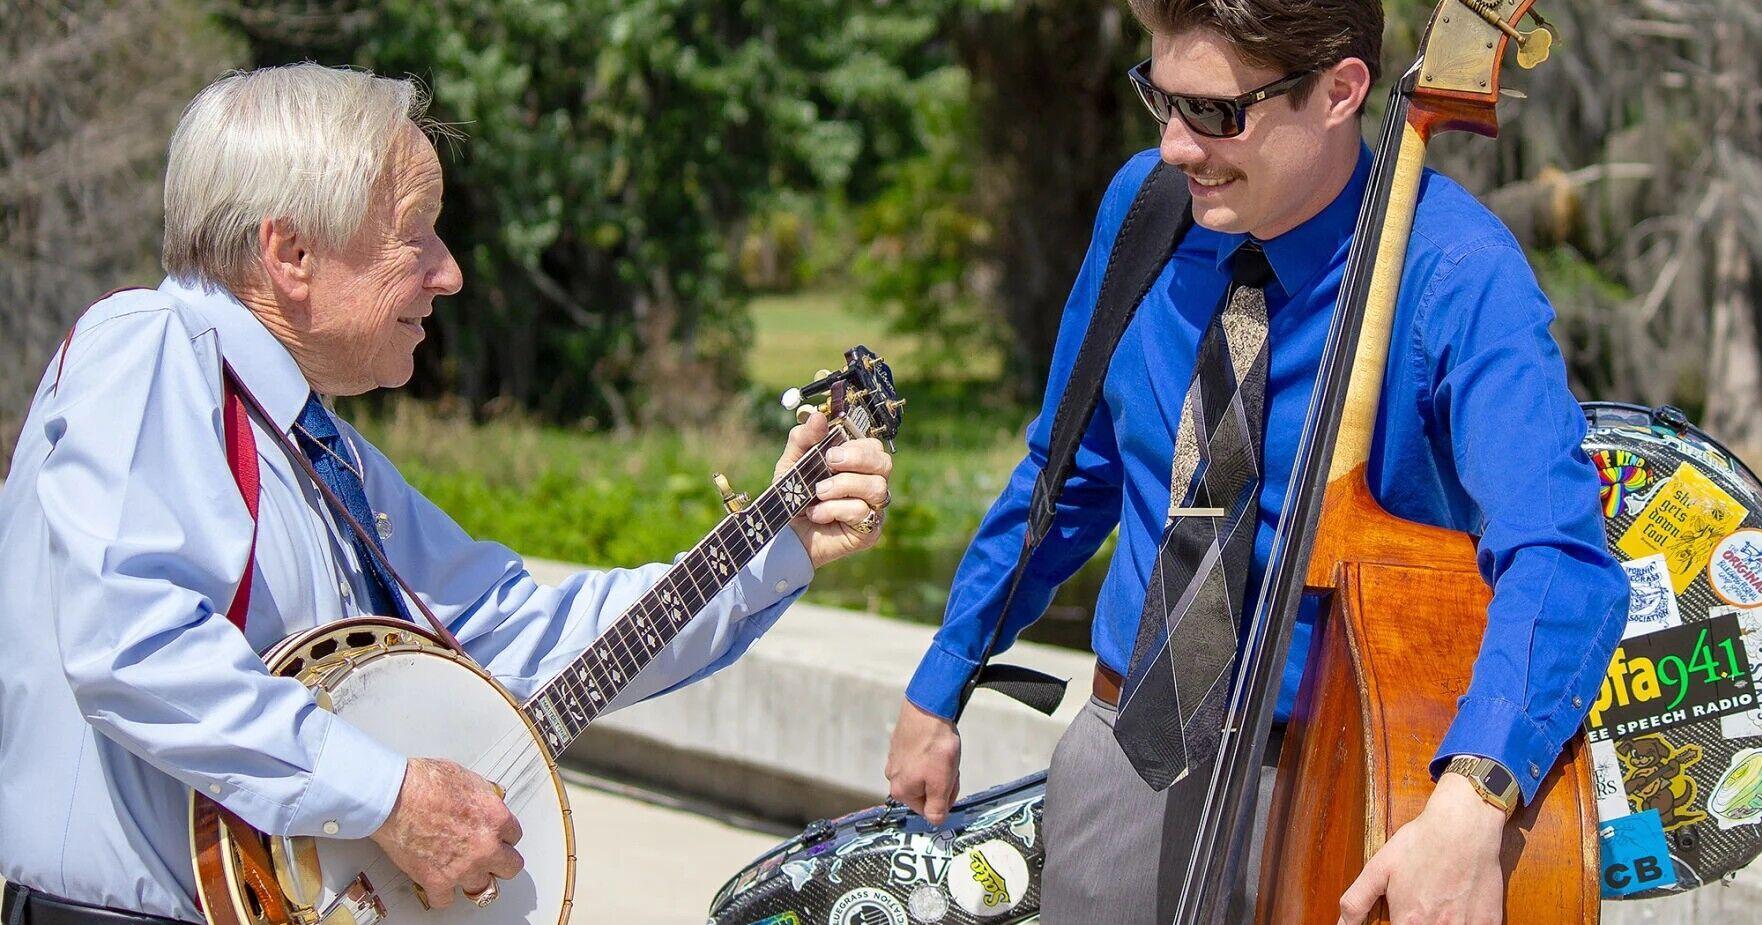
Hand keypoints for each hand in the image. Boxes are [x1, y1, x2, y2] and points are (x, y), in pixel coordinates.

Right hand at [371, 758, 523, 907]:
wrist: (393, 797)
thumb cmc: (423, 782)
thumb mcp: (466, 777)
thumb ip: (482, 795)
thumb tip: (486, 798)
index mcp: (495, 818)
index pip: (515, 836)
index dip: (503, 835)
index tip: (496, 837)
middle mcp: (485, 846)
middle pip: (510, 867)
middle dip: (500, 862)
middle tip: (490, 859)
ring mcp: (463, 867)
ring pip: (483, 888)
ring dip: (474, 880)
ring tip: (465, 873)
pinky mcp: (436, 881)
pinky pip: (446, 901)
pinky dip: (442, 895)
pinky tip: (439, 886)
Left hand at [779, 411, 892, 568]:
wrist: (786, 534)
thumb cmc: (794, 496)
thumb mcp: (791, 463)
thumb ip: (803, 439)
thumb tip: (819, 417)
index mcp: (856, 464)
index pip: (874, 447)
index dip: (856, 446)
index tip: (829, 452)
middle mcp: (870, 483)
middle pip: (885, 463)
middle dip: (857, 459)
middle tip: (830, 463)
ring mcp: (873, 508)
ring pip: (877, 487)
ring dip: (843, 486)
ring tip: (818, 493)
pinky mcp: (869, 530)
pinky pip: (863, 512)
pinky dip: (835, 509)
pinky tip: (817, 513)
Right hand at [884, 699, 961, 824]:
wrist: (927, 709)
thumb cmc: (935, 747)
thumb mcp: (942, 785)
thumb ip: (938, 809)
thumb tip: (935, 822)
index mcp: (901, 791)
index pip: (928, 810)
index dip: (945, 798)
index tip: (950, 780)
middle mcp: (892, 777)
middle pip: (925, 791)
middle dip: (941, 782)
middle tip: (948, 765)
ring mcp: (894, 759)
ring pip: (923, 774)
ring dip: (937, 768)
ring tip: (942, 752)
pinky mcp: (899, 745)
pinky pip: (919, 758)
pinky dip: (930, 754)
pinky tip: (935, 744)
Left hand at [1337, 773, 1507, 924]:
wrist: (1463, 826)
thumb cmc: (1420, 843)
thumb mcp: (1379, 868)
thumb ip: (1357, 901)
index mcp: (1409, 921)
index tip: (1402, 918)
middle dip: (1419, 924)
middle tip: (1419, 909)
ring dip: (1441, 924)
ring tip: (1438, 906)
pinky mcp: (1490, 923)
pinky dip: (1466, 923)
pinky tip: (1459, 911)